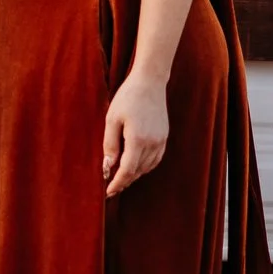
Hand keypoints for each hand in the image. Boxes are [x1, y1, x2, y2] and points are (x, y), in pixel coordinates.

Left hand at [101, 74, 169, 197]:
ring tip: (121, 177)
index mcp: (137, 139)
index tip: (108, 192)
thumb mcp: (112, 119)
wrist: (150, 82)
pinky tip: (136, 165)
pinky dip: (145, 167)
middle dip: (124, 181)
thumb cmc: (127, 97)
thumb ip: (110, 144)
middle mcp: (152, 143)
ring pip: (147, 167)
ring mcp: (161, 141)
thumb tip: (108, 167)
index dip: (117, 183)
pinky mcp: (164, 137)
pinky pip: (155, 160)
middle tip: (111, 187)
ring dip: (134, 174)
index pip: (127, 171)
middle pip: (137, 171)